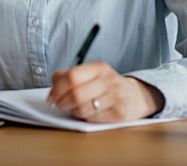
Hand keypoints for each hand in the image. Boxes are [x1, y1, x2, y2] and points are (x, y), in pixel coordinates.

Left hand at [46, 61, 164, 121]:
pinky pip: (92, 119)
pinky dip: (85, 117)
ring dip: (72, 111)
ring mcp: (116, 97)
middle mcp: (109, 80)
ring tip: (74, 108)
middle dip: (61, 102)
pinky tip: (88, 113)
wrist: (136, 96)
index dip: (57, 89)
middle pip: (75, 94)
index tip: (50, 97)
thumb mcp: (91, 74)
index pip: (71, 77)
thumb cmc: (106, 85)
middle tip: (58, 105)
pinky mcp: (119, 113)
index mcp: (99, 67)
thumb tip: (54, 83)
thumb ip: (71, 75)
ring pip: (82, 109)